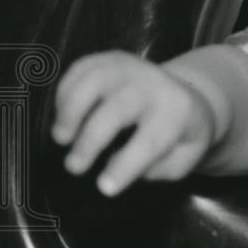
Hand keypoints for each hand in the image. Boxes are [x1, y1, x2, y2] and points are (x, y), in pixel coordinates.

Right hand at [51, 51, 216, 195]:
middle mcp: (153, 84)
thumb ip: (158, 167)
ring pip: (93, 81)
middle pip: (117, 109)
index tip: (104, 188)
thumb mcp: (184, 158)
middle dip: (90, 140)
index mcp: (176, 112)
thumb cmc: (179, 134)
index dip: (126, 165)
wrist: (185, 92)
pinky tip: (64, 116)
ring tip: (61, 139)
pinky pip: (81, 69)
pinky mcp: (110, 59)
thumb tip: (116, 164)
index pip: (151, 140)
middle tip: (74, 167)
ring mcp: (130, 67)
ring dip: (70, 111)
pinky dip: (65, 92)